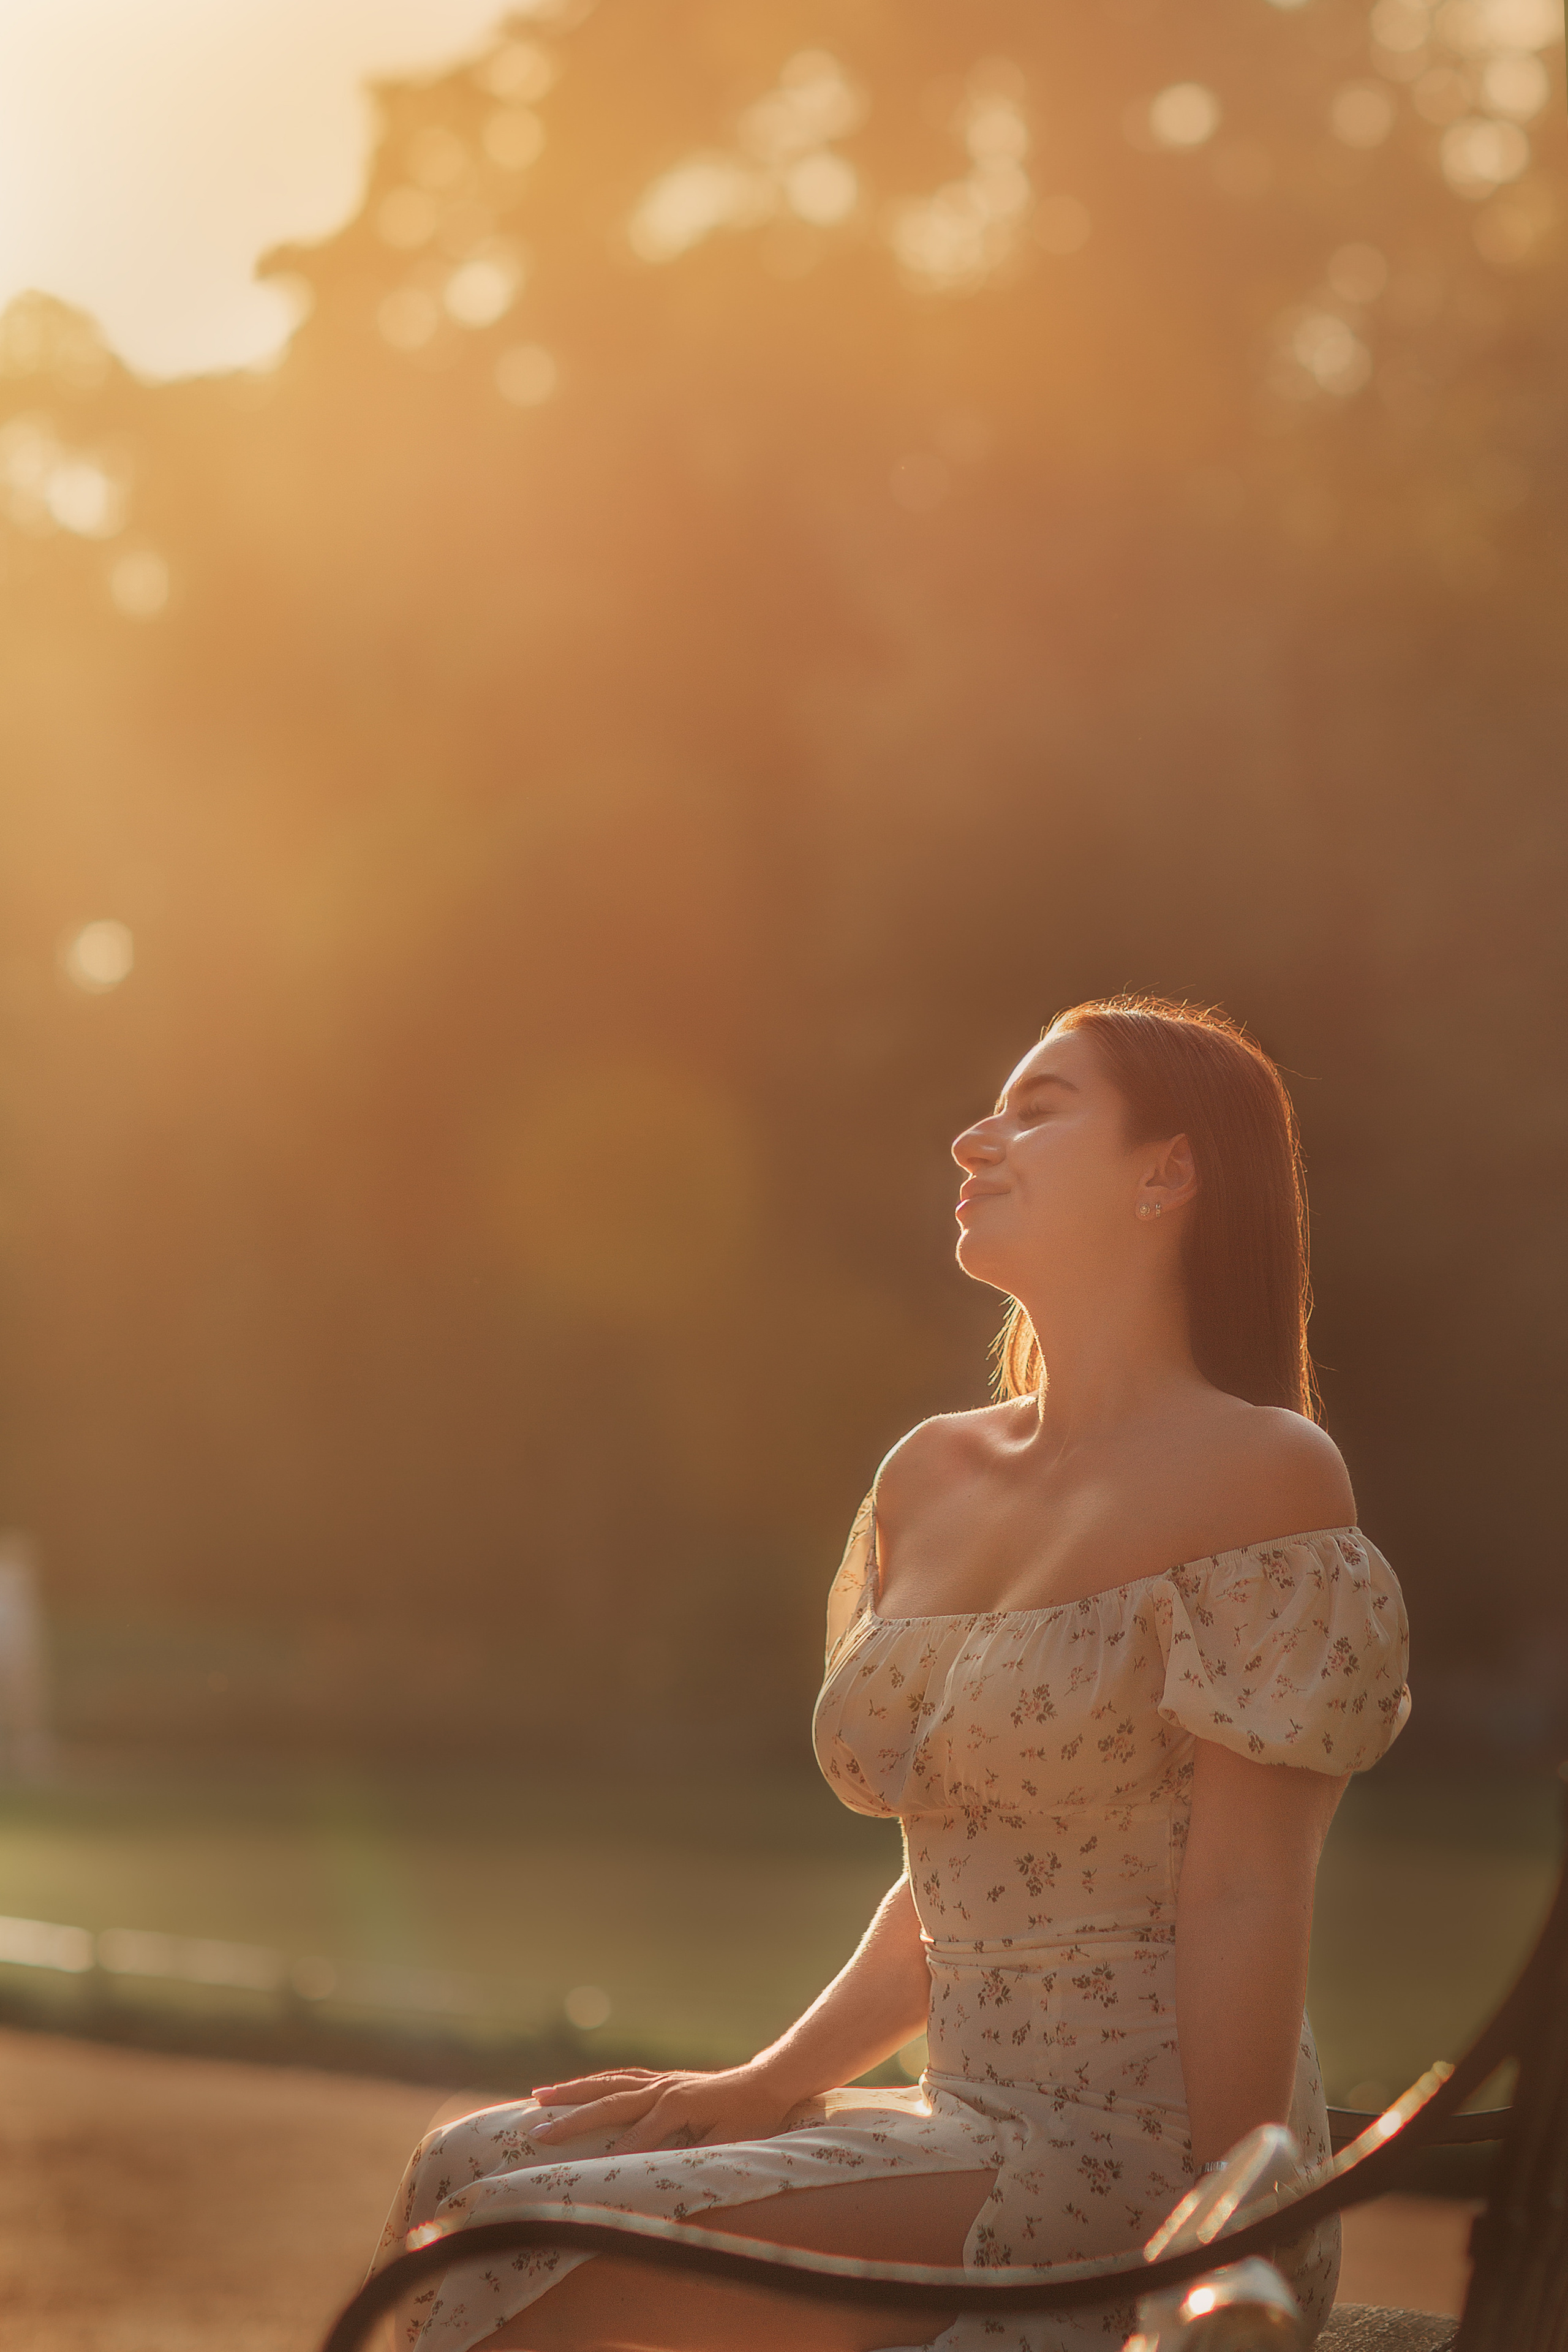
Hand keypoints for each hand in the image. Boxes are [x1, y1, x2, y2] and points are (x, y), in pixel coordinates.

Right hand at [526, 2061, 802, 2155]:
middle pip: (607, 2103)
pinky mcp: (663, 2078)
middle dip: (570, 2119)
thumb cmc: (752, 2118)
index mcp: (676, 2105)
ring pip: (607, 2083)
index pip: (634, 2139)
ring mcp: (660, 2080)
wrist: (769, 2082)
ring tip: (539, 2095)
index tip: (578, 2177)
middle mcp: (661, 2088)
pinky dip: (596, 2081)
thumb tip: (662, 2171)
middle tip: (536, 2132)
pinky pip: (621, 2077)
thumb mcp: (729, 2142)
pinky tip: (579, 2087)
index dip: (609, 2159)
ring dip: (573, 2090)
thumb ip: (695, 2156)